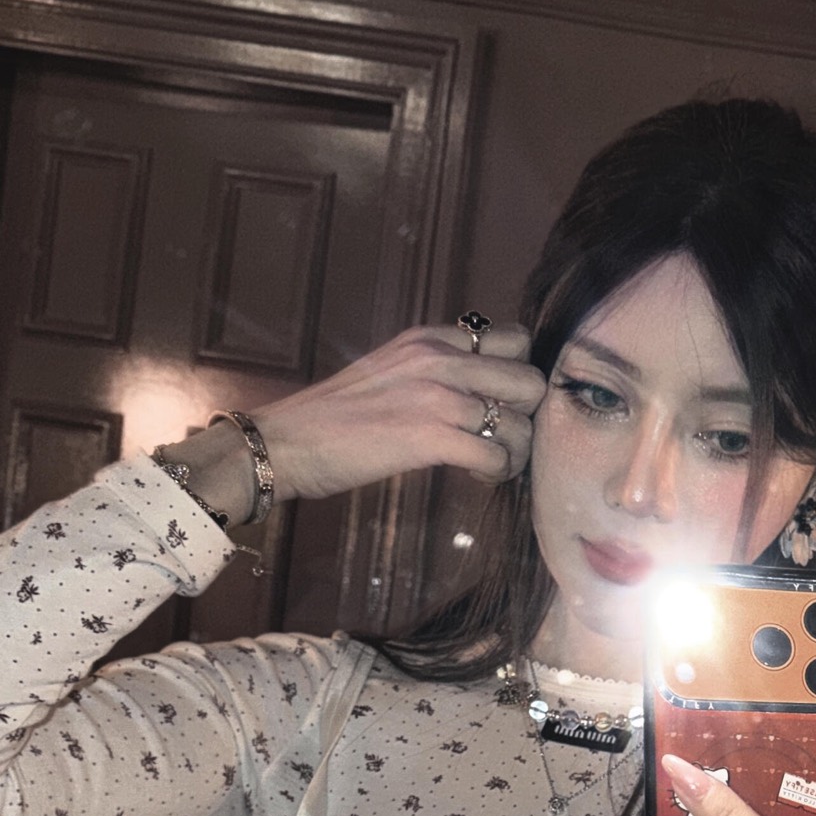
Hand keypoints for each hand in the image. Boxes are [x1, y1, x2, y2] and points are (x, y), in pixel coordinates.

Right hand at [171, 324, 546, 515]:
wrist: (285, 442)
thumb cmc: (333, 417)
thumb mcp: (390, 370)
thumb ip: (435, 370)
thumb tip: (481, 389)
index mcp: (430, 339)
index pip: (514, 339)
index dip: (518, 376)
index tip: (502, 403)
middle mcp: (440, 359)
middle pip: (530, 381)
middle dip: (525, 417)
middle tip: (503, 439)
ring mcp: (437, 396)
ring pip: (520, 424)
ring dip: (513, 453)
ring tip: (489, 465)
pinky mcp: (430, 436)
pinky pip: (497, 457)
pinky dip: (495, 474)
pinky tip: (475, 476)